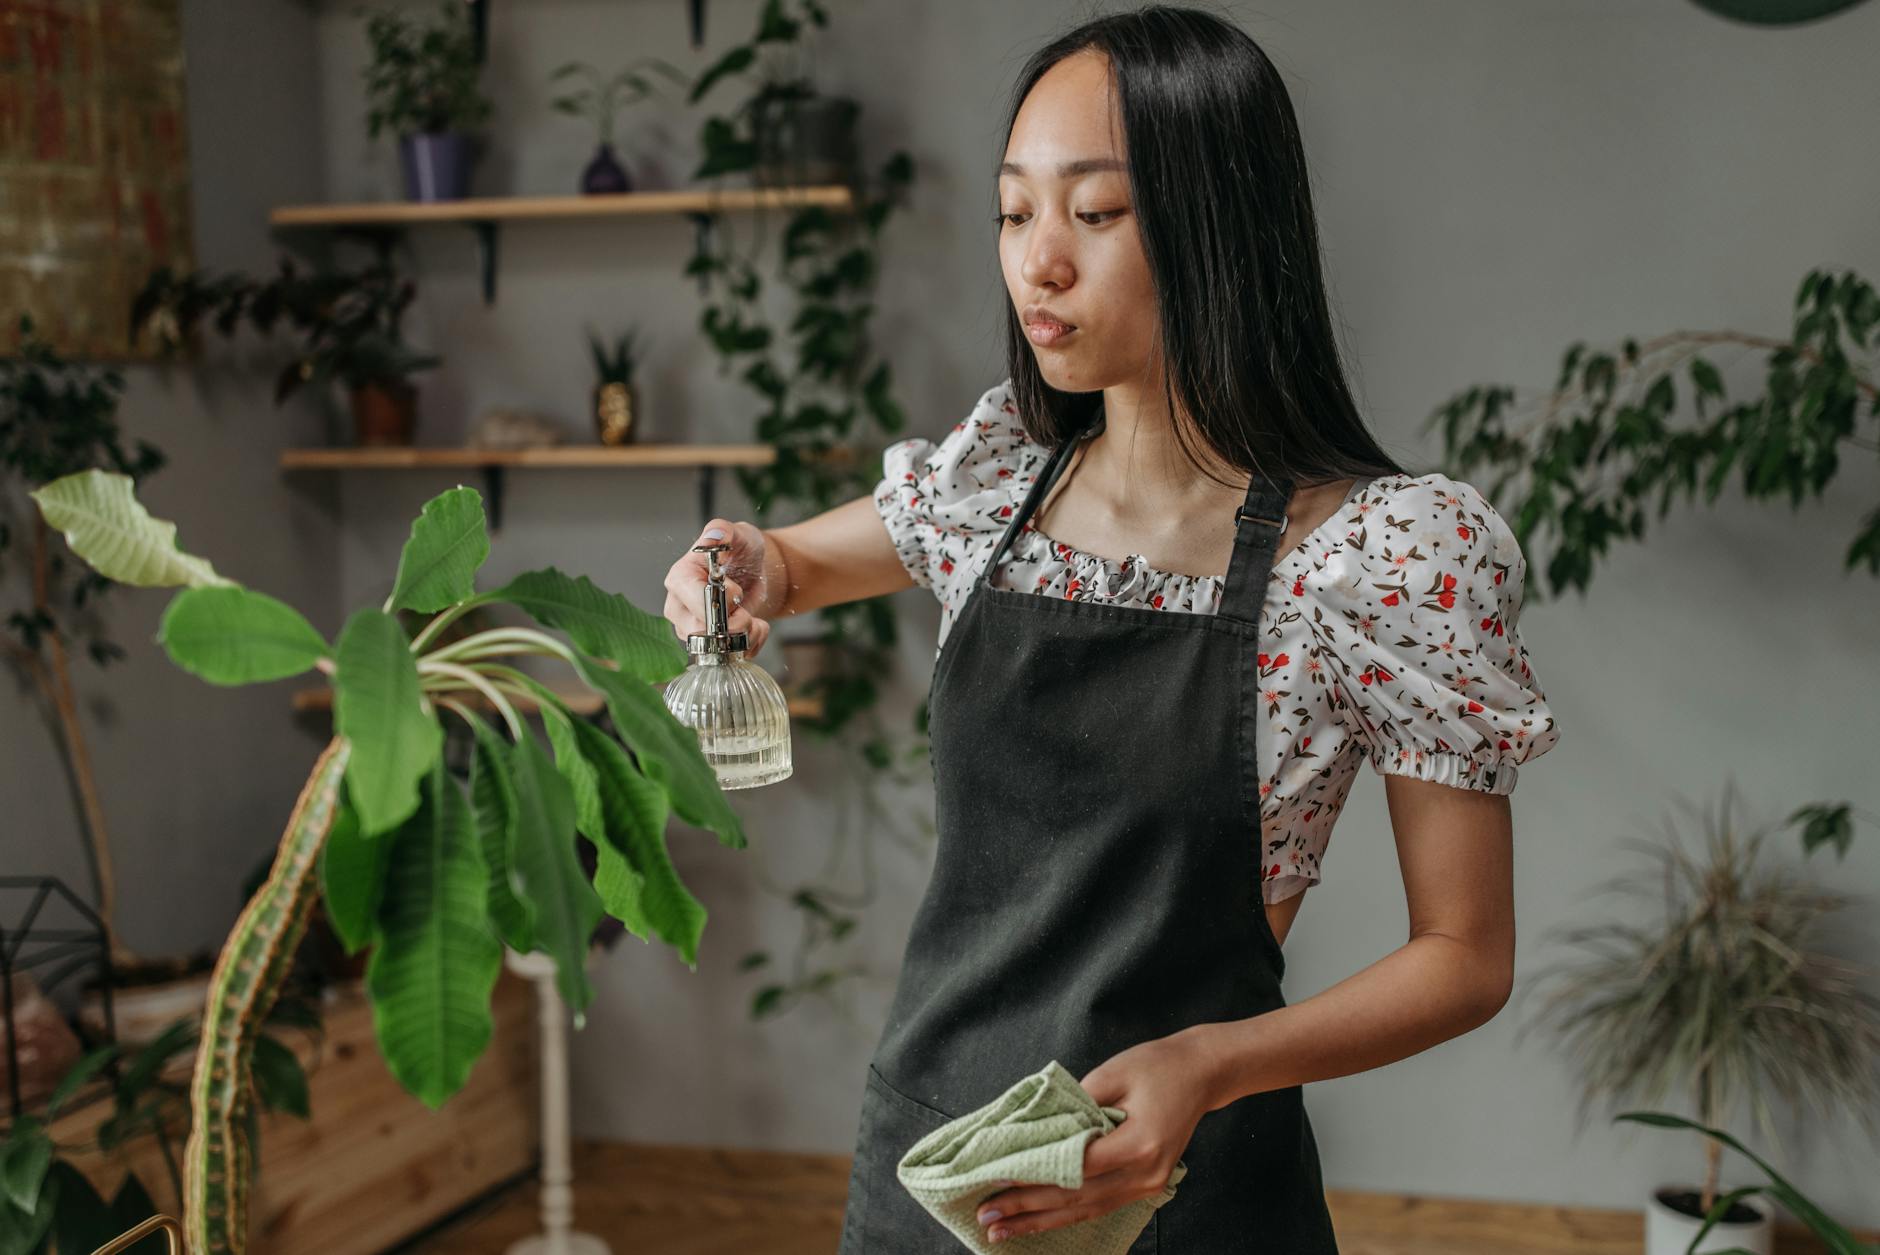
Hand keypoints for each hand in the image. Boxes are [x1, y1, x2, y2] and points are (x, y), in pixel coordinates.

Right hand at [662, 518, 772, 657]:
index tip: (737, 591)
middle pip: (703, 632)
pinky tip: (754, 626)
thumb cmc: (739, 550)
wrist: (752, 570)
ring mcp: (691, 629)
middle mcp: (679, 608)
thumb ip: (723, 531)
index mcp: (679, 580)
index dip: (723, 602)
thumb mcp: (737, 534)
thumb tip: (715, 534)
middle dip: (734, 623)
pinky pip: (731, 657)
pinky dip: (751, 644)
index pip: (696, 603)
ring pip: (715, 648)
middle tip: (745, 607)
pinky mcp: (708, 644)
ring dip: (744, 635)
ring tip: (751, 615)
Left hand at [974, 1031, 1213, 1243]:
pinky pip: (1100, 1206)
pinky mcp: (1145, 1186)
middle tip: (987, 1217)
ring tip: (1003, 1231)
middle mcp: (1146, 1174)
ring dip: (1042, 1221)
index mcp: (1139, 1144)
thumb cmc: (1157, 1066)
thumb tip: (1034, 1134)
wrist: (1201, 1074)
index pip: (1075, 1167)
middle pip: (1076, 1197)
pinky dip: (1066, 1214)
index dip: (1034, 1176)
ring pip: (1086, 1210)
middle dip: (1027, 1209)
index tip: (997, 1180)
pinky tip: (1039, 1223)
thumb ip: (1073, 1108)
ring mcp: (1148, 1186)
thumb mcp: (1111, 1074)